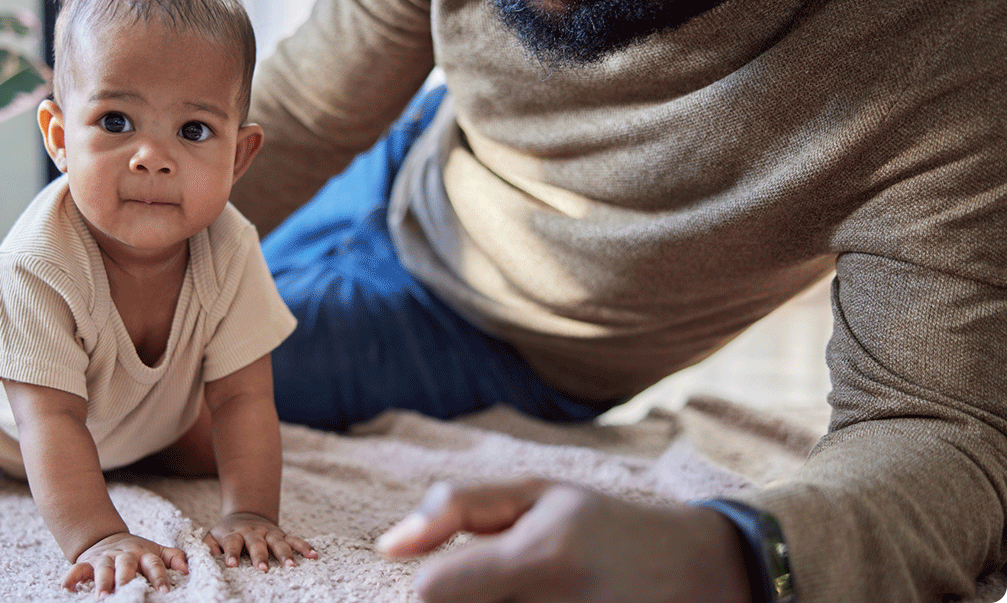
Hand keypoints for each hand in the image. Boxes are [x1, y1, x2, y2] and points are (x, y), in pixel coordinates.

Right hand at [62, 531, 187, 595]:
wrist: (107, 538)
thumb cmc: (136, 552)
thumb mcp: (155, 551)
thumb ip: (172, 557)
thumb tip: (186, 568)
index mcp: (144, 554)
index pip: (154, 563)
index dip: (159, 576)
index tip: (165, 590)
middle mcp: (124, 555)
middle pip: (127, 564)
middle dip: (127, 578)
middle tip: (127, 590)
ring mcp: (105, 558)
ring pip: (103, 568)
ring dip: (102, 581)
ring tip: (102, 595)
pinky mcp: (87, 562)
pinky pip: (77, 569)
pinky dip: (71, 577)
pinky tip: (66, 588)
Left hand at [204, 511, 318, 571]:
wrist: (245, 515)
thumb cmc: (226, 533)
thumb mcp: (211, 536)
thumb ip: (207, 547)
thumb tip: (202, 558)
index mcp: (233, 534)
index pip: (232, 543)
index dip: (232, 553)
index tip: (232, 565)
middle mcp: (252, 533)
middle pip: (256, 543)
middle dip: (260, 555)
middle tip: (263, 569)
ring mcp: (269, 533)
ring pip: (278, 542)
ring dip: (284, 553)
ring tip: (291, 566)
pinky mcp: (281, 534)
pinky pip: (295, 540)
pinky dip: (304, 547)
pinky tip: (314, 556)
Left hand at [376, 478, 751, 602]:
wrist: (700, 572)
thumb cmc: (603, 524)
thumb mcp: (537, 493)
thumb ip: (455, 507)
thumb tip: (386, 547)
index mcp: (541, 559)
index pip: (431, 594)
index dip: (432, 587)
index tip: (453, 578)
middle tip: (503, 587)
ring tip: (529, 597)